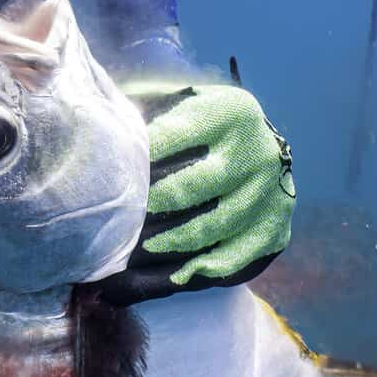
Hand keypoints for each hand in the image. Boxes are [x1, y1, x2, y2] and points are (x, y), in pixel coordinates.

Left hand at [100, 79, 294, 305]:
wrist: (260, 145)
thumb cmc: (199, 124)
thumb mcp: (178, 101)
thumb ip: (144, 107)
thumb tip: (100, 125)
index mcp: (230, 111)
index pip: (170, 137)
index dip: (134, 158)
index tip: (105, 176)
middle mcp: (258, 151)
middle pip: (191, 186)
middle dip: (149, 206)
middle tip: (116, 221)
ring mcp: (272, 194)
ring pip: (211, 227)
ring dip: (168, 243)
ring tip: (133, 252)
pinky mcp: (276, 229)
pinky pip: (235, 258)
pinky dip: (201, 270)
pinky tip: (172, 276)